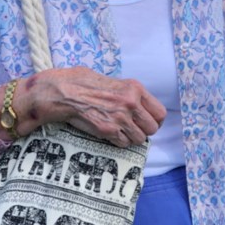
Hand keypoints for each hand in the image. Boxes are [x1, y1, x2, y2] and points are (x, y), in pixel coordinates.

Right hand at [0, 68, 166, 147]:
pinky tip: (110, 133)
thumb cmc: (86, 83)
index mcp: (135, 89)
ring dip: (131, 137)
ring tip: (120, 130)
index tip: (148, 122)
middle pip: (152, 129)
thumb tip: (142, 106)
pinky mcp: (108, 130)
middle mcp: (131, 103)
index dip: (155, 121)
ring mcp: (120, 118)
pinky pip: (123, 143)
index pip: (160, 113)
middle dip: (144, 131)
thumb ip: (130, 94)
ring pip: (139, 139)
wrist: (65, 91)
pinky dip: (118, 141)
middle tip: (134, 129)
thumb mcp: (114, 81)